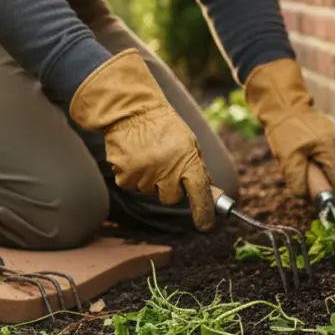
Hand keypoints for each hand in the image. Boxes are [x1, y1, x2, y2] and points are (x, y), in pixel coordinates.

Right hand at [69, 49, 215, 230]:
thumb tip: (209, 192)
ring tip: (147, 155)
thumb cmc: (164, 126)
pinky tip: (134, 157)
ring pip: (150, 191)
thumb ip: (197, 167)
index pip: (200, 194)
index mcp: (187, 160)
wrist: (132, 110)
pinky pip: (132, 186)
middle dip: (170, 188)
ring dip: (150, 180)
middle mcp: (167, 171)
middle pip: (172, 198)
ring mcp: (145, 175)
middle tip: (165, 168)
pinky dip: (132, 176)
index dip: (204, 212)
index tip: (206, 225)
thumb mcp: (189, 142)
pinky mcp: (125, 176)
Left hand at [242, 58, 334, 199]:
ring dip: (314, 171)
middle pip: (334, 174)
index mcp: (332, 149)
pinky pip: (323, 156)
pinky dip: (313, 161)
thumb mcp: (288, 159)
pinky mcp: (327, 136)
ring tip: (297, 163)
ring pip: (328, 165)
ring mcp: (334, 138)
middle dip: (319, 181)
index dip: (328, 195)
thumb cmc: (285, 130)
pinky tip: (299, 155)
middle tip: (302, 182)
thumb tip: (306, 198)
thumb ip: (298, 180)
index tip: (317, 204)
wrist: (282, 103)